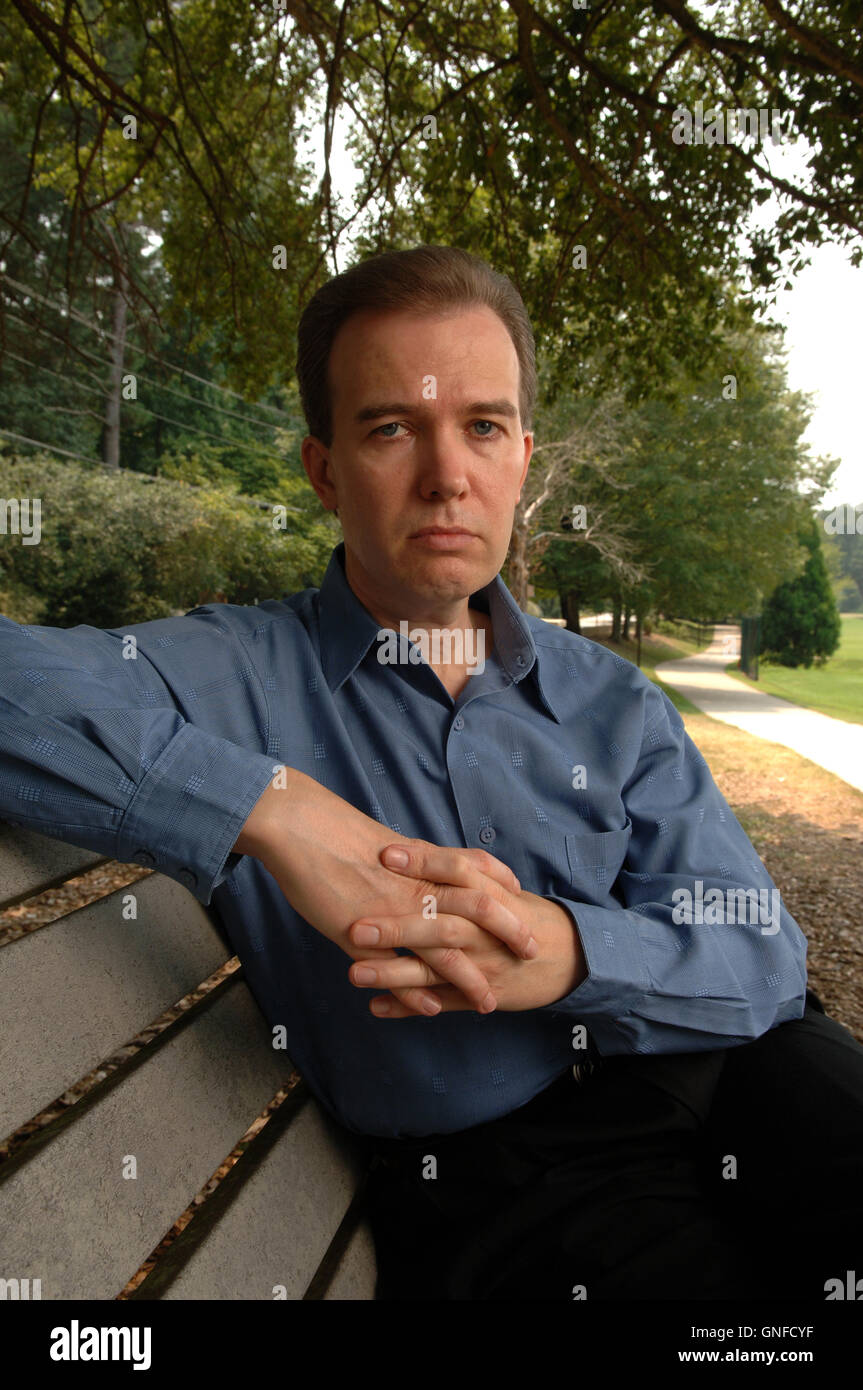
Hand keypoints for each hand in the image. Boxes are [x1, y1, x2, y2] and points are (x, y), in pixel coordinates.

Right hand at [233, 769, 536, 1015]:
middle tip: (531, 953)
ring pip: (440, 947)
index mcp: (420, 861)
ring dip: (468, 978)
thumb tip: (432, 866)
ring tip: (488, 1003)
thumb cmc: (335, 831)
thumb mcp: (386, 843)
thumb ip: (413, 860)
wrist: (298, 825)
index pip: (476, 873)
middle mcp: (412, 884)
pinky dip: (414, 991)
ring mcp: (388, 911)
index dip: (504, 889)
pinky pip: (393, 967)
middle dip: (507, 933)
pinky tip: (432, 1009)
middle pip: (474, 909)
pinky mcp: (358, 932)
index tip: (526, 903)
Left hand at [348, 846, 586, 1015]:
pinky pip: (440, 1003)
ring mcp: (481, 966)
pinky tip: (376, 1007)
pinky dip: (409, 1007)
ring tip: (353, 973)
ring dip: (394, 974)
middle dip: (397, 929)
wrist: (570, 957)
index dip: (422, 862)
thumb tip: (409, 847)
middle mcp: (484, 932)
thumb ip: (460, 872)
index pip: (455, 872)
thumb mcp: (500, 887)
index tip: (385, 854)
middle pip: (439, 927)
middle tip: (355, 926)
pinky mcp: (478, 995)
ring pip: (435, 971)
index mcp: (489, 896)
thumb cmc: (524, 915)